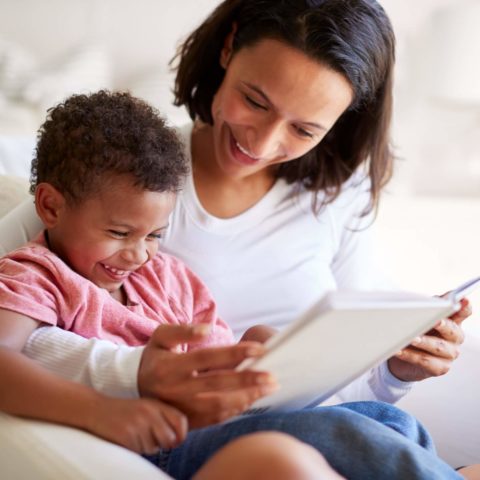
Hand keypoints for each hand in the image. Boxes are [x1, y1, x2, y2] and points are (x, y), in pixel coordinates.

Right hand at [85, 396, 187, 453]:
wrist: (96, 409)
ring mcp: (138, 424)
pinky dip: (135, 449)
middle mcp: (149, 412)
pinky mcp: (127, 435)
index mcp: (156, 404)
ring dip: (146, 447)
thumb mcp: (146, 407)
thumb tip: (178, 439)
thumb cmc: (125, 412)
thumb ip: (163, 417)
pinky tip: (127, 439)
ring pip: (153, 448)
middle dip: (163, 445)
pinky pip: (139, 451)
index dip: (182, 434)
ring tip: (135, 436)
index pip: (180, 420)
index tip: (176, 441)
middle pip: (169, 439)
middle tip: (152, 441)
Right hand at [138, 324, 277, 427]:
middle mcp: (177, 389)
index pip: (208, 358)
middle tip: (272, 376)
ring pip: (219, 405)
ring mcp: (182, 408)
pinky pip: (215, 418)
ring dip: (246, 397)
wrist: (135, 386)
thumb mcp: (161, 336)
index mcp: (171, 366)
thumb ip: (183, 330)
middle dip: (248, 380)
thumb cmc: (155, 356)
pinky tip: (252, 399)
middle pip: (218, 384)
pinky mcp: (187, 420)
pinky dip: (236, 409)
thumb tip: (207, 329)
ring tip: (268, 388)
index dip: (235, 353)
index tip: (259, 349)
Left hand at [388, 298, 471, 381]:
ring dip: (423, 342)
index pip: (463, 312)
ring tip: (411, 338)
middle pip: (452, 330)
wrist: (405, 355)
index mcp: (453, 321)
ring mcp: (450, 353)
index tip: (462, 299)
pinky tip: (399, 350)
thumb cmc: (415, 329)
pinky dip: (410, 355)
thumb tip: (431, 299)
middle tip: (435, 320)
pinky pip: (425, 361)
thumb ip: (429, 305)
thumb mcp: (421, 314)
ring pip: (437, 346)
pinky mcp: (440, 368)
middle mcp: (455, 337)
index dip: (464, 306)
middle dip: (442, 325)